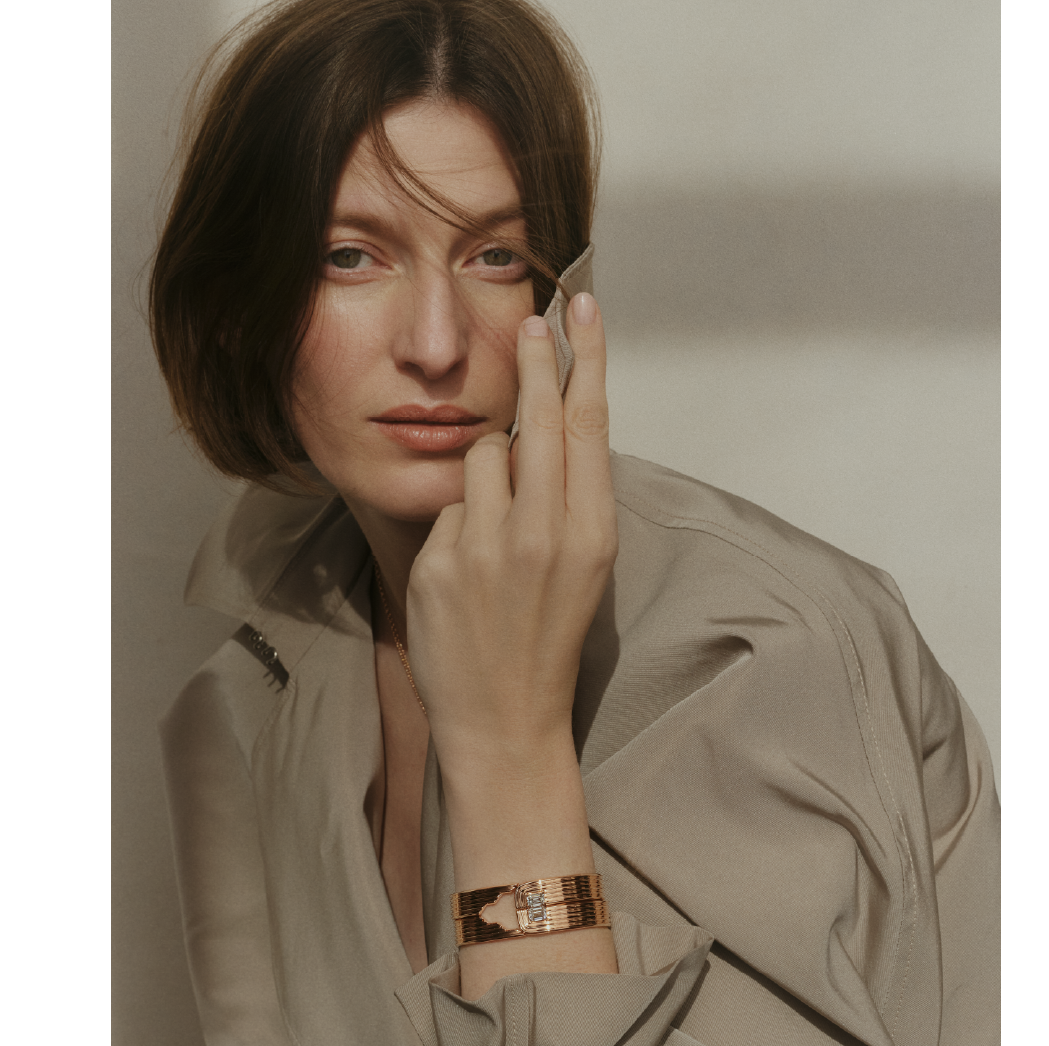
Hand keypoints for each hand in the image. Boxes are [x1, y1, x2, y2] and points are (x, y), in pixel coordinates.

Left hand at [405, 291, 615, 791]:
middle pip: (538, 417)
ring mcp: (487, 547)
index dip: (586, 360)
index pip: (589, 424)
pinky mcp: (440, 561)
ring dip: (490, 467)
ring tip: (500, 522)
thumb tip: (552, 428)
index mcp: (592, 534)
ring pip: (484, 453)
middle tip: (532, 319)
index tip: (580, 310)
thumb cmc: (550, 639)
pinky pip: (450, 503)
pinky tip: (468, 567)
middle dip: (537, 359)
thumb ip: (575, 498)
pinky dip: (460, 520)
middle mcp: (544, 533)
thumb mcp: (587, 570)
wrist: (506, 719)